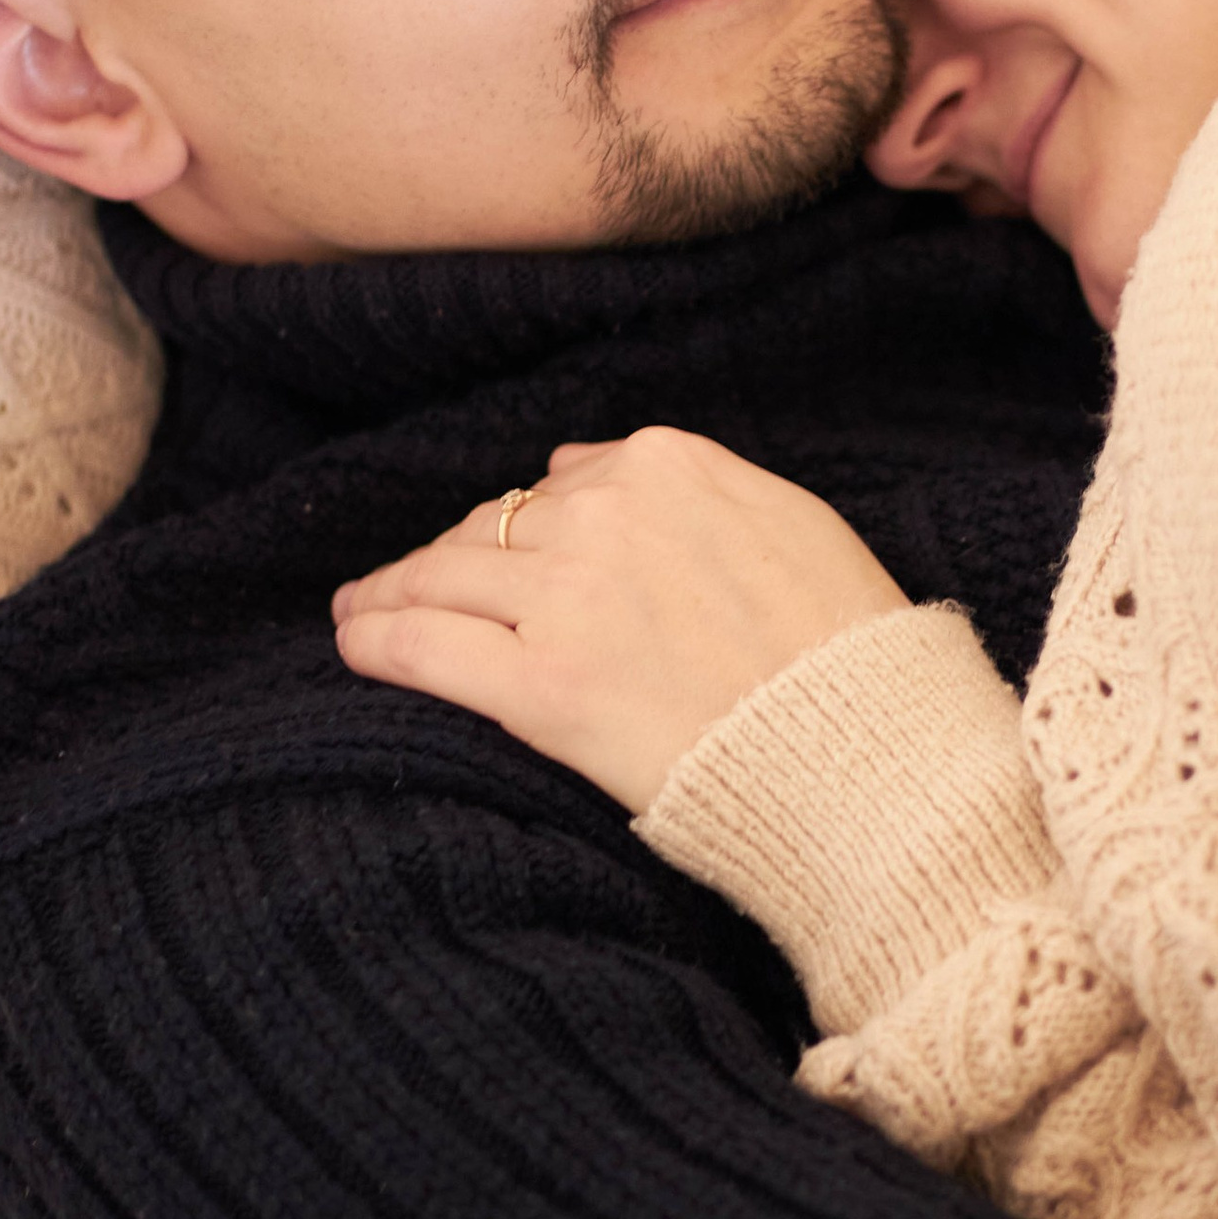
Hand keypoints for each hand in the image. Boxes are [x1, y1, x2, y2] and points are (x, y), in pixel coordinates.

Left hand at [332, 430, 909, 813]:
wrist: (863, 753)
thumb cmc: (843, 649)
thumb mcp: (786, 519)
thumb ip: (685, 483)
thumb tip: (575, 465)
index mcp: (668, 466)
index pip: (559, 484)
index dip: (524, 526)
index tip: (501, 555)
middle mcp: (604, 516)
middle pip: (493, 528)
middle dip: (451, 559)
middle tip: (409, 587)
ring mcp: (565, 600)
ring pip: (443, 576)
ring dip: (391, 591)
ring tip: (361, 610)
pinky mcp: (538, 686)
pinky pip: (423, 644)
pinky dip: (376, 639)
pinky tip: (354, 641)